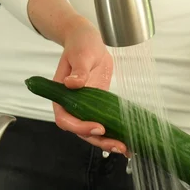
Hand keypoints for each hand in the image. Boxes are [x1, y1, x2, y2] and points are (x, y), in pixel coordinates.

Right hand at [52, 15, 127, 154]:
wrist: (88, 41)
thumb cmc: (80, 45)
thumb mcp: (81, 55)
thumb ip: (78, 70)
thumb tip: (73, 83)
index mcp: (61, 96)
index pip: (66, 119)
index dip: (80, 127)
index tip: (98, 127)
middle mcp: (71, 106)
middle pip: (81, 131)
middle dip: (99, 141)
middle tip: (119, 145)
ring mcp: (84, 108)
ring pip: (93, 132)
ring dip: (108, 142)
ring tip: (126, 148)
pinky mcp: (97, 107)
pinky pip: (104, 124)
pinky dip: (115, 133)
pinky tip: (128, 141)